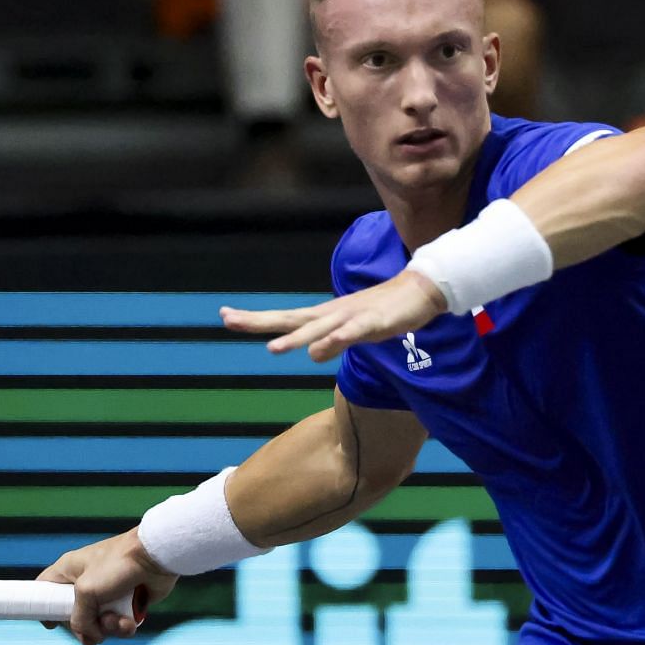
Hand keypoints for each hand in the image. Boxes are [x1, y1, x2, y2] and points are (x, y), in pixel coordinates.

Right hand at [37, 529, 176, 644]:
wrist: (155, 558)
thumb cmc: (117, 565)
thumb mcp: (86, 592)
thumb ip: (79, 619)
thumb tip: (89, 636)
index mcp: (69, 570)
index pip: (45, 587)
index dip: (43, 606)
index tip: (50, 625)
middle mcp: (86, 581)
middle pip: (74, 616)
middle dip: (85, 629)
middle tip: (92, 631)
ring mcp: (107, 592)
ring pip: (98, 624)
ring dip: (108, 629)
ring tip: (118, 621)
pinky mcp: (126, 601)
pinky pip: (118, 623)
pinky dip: (123, 626)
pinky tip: (129, 622)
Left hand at [220, 269, 446, 361]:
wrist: (420, 290)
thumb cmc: (383, 310)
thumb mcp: (352, 330)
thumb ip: (330, 342)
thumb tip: (311, 354)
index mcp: (323, 316)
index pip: (284, 318)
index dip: (255, 319)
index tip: (225, 315)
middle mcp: (331, 314)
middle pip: (290, 319)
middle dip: (259, 322)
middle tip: (228, 320)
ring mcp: (351, 317)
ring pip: (318, 329)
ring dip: (295, 338)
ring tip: (273, 349)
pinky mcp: (373, 322)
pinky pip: (353, 333)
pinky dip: (337, 339)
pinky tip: (322, 348)